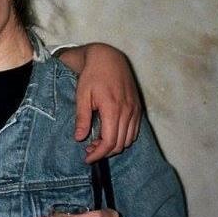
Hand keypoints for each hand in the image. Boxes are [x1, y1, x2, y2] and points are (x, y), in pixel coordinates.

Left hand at [71, 43, 141, 161]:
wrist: (108, 58)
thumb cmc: (92, 75)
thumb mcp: (82, 95)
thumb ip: (82, 118)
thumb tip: (79, 138)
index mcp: (112, 109)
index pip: (110, 142)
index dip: (98, 154)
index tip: (87, 158)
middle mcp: (127, 111)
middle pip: (120, 144)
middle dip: (105, 152)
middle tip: (89, 150)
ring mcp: (135, 109)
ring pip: (129, 139)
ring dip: (115, 146)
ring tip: (99, 143)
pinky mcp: (137, 107)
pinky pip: (134, 130)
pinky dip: (124, 137)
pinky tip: (111, 134)